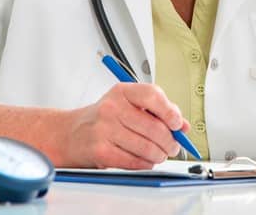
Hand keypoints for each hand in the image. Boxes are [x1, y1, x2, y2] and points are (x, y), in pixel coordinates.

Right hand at [62, 83, 186, 167]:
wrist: (71, 133)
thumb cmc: (105, 118)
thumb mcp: (129, 105)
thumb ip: (158, 111)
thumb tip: (184, 126)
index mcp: (122, 91)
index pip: (152, 95)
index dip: (170, 111)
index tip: (178, 124)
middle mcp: (111, 108)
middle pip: (154, 127)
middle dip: (170, 141)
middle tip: (174, 146)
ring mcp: (104, 130)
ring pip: (146, 147)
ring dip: (160, 155)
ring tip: (161, 154)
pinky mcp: (100, 151)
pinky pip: (134, 161)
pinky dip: (146, 164)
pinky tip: (147, 161)